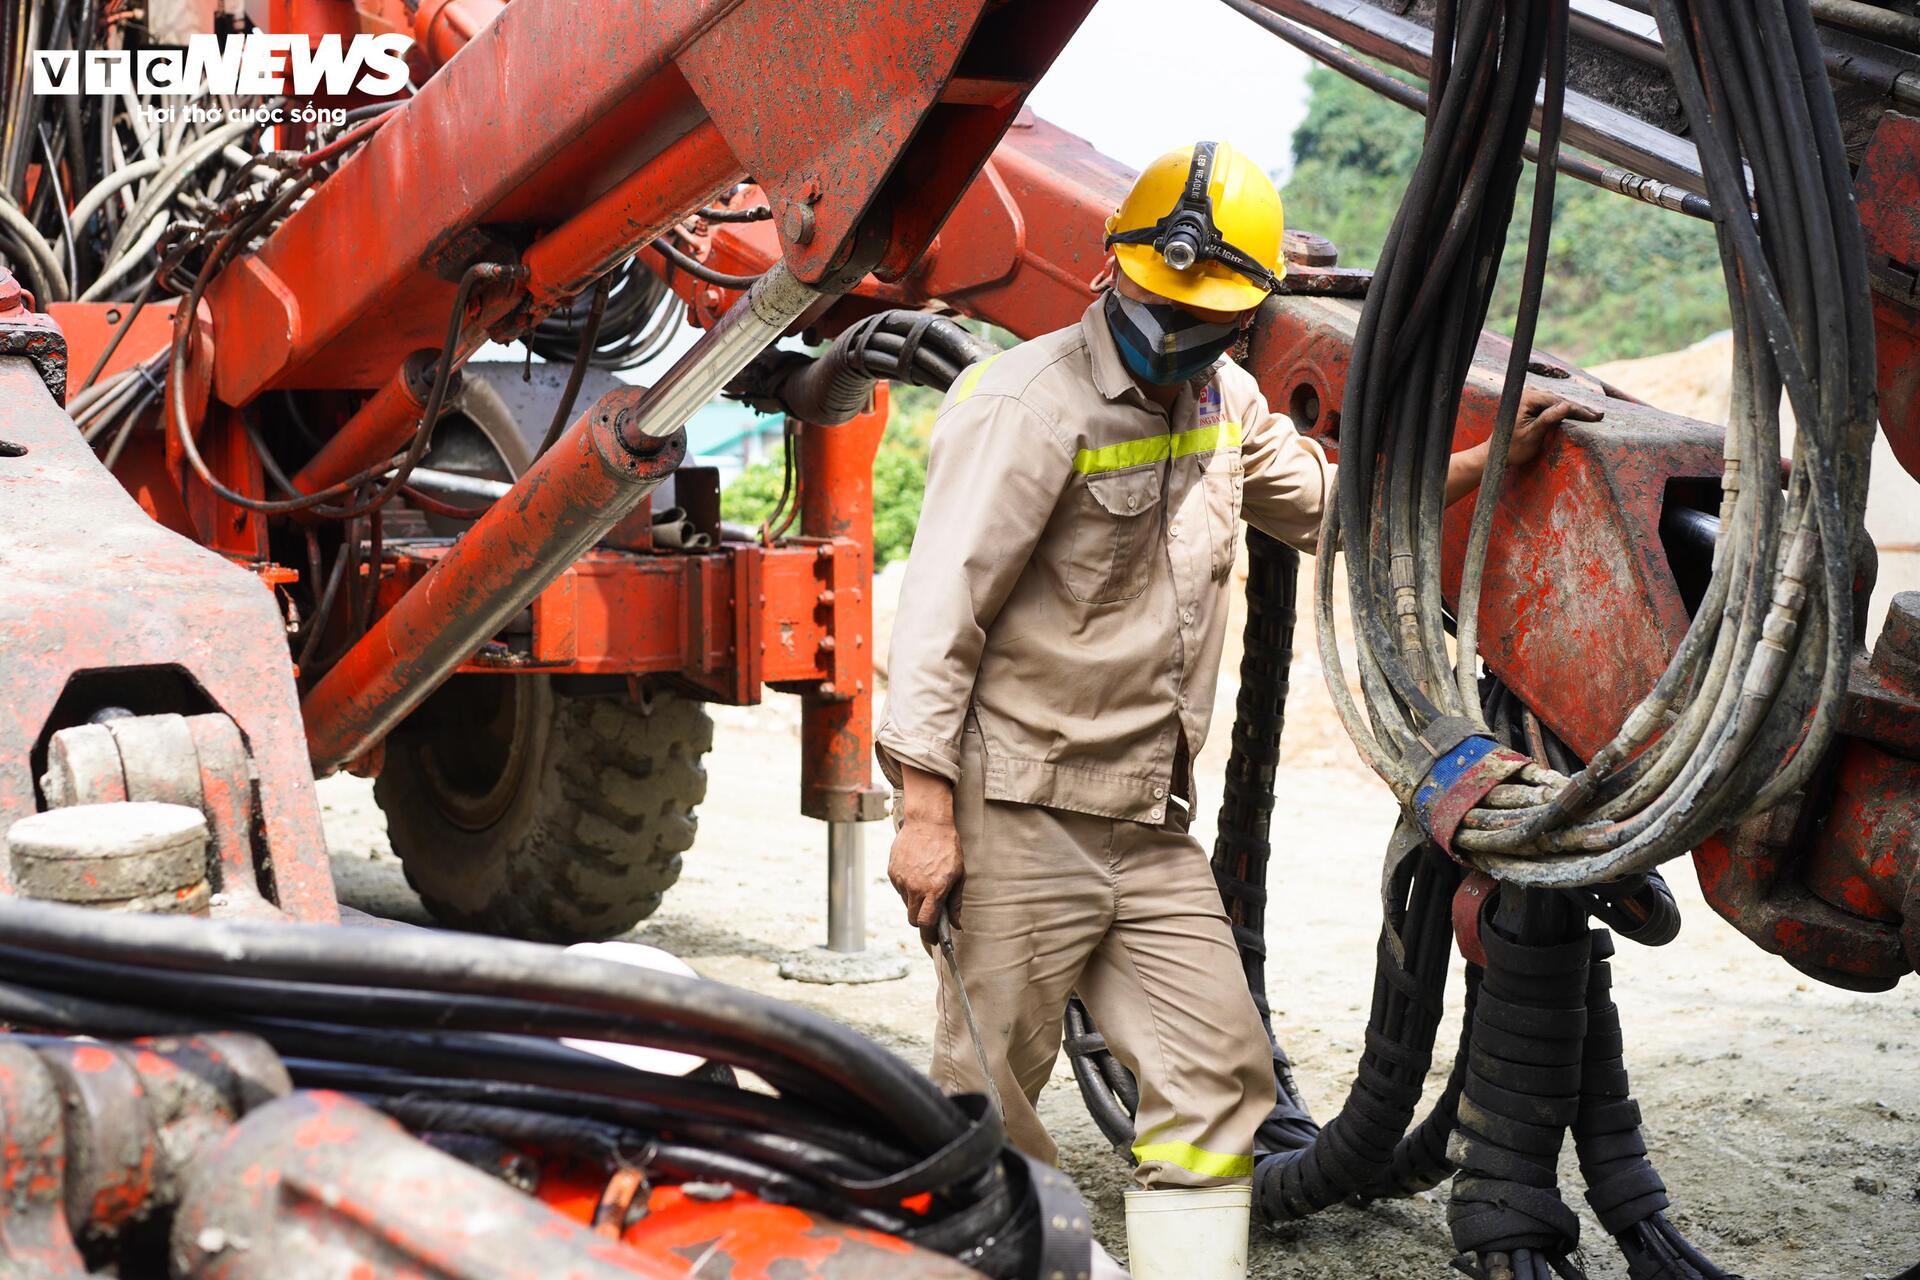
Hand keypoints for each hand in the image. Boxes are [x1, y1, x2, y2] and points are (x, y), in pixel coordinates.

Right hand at [889, 815, 963, 943]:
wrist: (928, 821)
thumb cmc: (948, 847)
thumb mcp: (959, 875)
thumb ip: (956, 903)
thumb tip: (956, 925)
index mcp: (934, 890)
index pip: (925, 923)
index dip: (929, 935)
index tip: (933, 939)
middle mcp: (915, 887)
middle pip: (912, 918)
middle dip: (921, 920)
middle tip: (930, 914)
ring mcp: (901, 879)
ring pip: (905, 903)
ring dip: (915, 901)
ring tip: (926, 883)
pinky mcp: (892, 871)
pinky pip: (899, 889)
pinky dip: (907, 888)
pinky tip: (917, 873)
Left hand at [1509, 386, 1602, 466]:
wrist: (1496, 454)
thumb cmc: (1511, 448)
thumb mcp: (1531, 436)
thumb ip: (1548, 420)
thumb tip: (1567, 406)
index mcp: (1526, 398)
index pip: (1558, 401)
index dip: (1579, 410)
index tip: (1595, 417)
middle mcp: (1527, 394)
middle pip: (1559, 400)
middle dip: (1579, 409)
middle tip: (1599, 416)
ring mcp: (1528, 397)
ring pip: (1556, 402)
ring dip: (1573, 410)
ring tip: (1592, 415)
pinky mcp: (1529, 404)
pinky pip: (1550, 405)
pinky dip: (1563, 411)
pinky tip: (1577, 415)